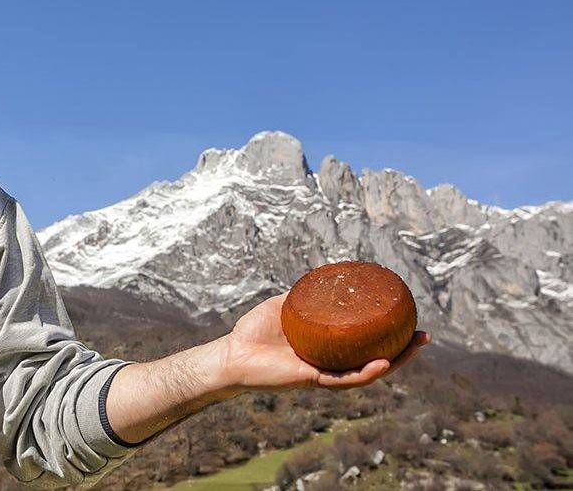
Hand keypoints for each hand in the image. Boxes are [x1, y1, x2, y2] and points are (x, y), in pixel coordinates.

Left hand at [218, 292, 429, 391]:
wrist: (231, 353)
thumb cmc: (253, 331)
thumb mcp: (283, 304)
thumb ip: (303, 294)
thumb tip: (324, 276)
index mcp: (326, 347)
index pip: (363, 343)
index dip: (388, 334)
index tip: (408, 318)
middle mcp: (329, 363)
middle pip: (374, 359)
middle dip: (403, 350)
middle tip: (424, 334)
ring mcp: (324, 373)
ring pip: (366, 371)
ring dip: (395, 361)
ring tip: (415, 346)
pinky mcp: (312, 380)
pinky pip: (344, 379)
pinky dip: (365, 373)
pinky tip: (383, 363)